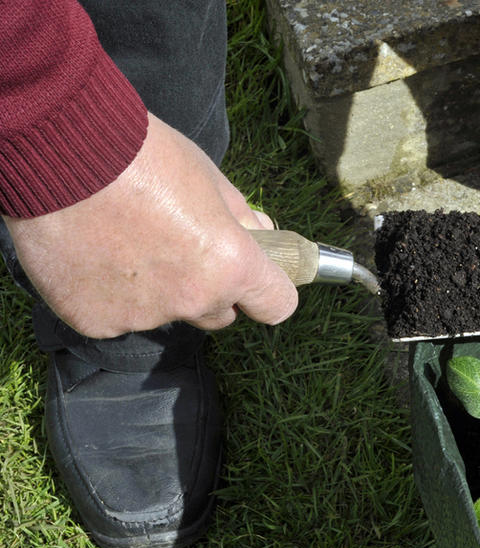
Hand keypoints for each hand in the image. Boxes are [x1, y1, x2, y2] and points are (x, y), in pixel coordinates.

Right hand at [3, 113, 298, 338]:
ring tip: (121, 240)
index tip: (256, 280)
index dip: (267, 291)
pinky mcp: (95, 321)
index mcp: (231, 266)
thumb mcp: (209, 178)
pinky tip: (91, 254)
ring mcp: (143, 316)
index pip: (276, 306)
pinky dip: (107, 294)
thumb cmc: (142, 155)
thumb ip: (241, 217)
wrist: (60, 150)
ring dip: (154, 290)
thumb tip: (263, 234)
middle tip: (177, 248)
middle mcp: (193, 300)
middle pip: (218, 314)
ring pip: (163, 314)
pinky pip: (114, 316)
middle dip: (208, 289)